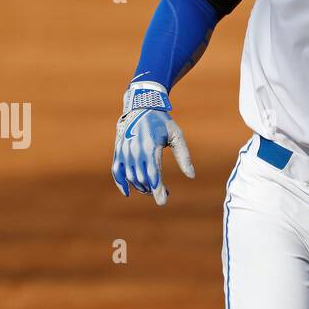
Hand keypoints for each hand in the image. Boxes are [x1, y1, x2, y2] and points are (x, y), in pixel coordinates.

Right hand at [111, 81, 194, 205]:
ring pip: (131, 177)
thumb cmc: (162, 122)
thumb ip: (184, 157)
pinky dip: (120, 183)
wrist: (141, 106)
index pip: (154, 175)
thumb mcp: (177, 136)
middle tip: (164, 192)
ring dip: (141, 187)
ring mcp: (124, 151)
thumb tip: (192, 176)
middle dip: (152, 189)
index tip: (162, 202)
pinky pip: (116, 171)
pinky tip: (128, 192)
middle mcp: (135, 150)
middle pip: (142, 179)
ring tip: (152, 189)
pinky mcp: (118, 151)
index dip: (158, 190)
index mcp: (150, 147)